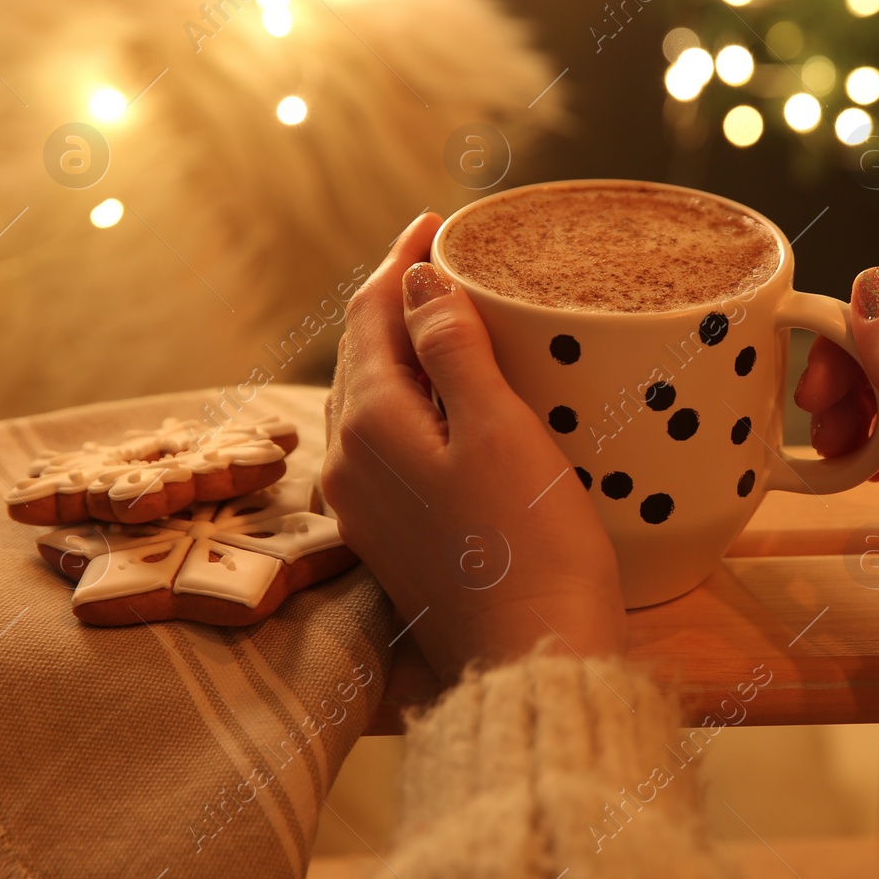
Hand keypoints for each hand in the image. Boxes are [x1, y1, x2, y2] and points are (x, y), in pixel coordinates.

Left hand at [321, 214, 625, 684]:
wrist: (531, 656)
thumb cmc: (531, 543)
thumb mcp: (498, 430)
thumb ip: (451, 349)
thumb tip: (417, 280)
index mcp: (369, 425)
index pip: (370, 316)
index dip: (402, 262)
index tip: (438, 223)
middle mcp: (348, 463)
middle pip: (363, 354)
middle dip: (400, 301)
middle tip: (448, 259)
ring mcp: (364, 504)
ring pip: (372, 399)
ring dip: (405, 350)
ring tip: (451, 318)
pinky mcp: (391, 534)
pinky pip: (387, 442)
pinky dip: (413, 401)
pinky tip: (450, 401)